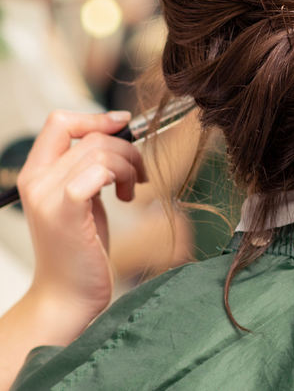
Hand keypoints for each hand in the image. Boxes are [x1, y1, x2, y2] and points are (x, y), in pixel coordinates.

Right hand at [17, 111, 145, 322]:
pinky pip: (99, 171)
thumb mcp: (83, 197)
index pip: (59, 122)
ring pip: (101, 151)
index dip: (96, 117)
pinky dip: (122, 177)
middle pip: (91, 136)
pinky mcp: (66, 211)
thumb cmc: (80, 247)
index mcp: (35, 173)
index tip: (124, 124)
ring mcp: (48, 196)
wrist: (67, 295)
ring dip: (130, 165)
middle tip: (138, 173)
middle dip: (126, 149)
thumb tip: (119, 129)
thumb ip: (89, 166)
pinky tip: (126, 197)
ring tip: (131, 190)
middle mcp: (36, 181)